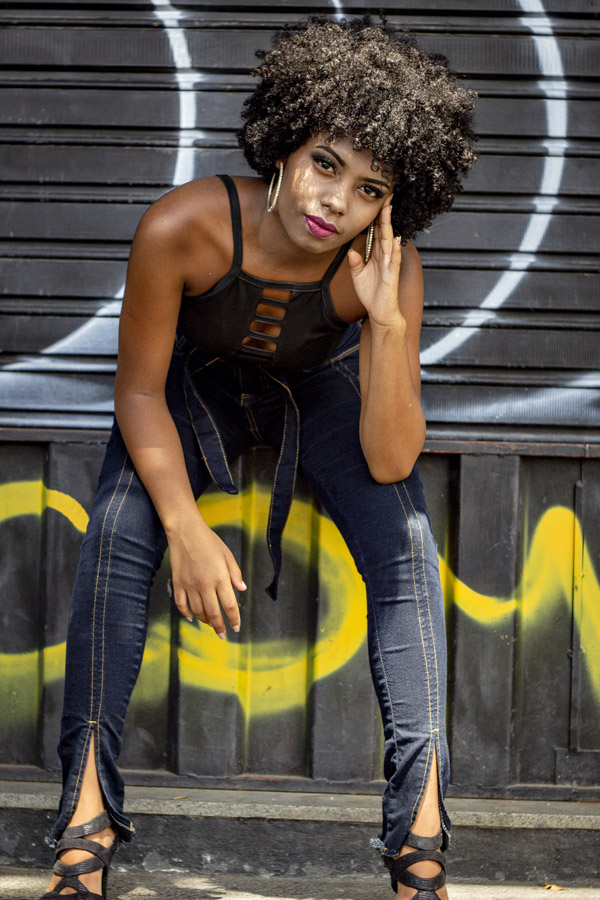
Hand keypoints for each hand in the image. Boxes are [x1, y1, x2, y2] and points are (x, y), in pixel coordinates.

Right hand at [167, 515, 245, 637]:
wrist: (185, 531)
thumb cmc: (209, 541)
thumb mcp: (227, 555)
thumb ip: (235, 573)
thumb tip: (242, 589)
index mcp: (220, 577)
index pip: (229, 605)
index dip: (234, 619)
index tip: (236, 628)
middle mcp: (205, 584)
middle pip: (213, 614)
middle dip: (219, 627)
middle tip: (223, 634)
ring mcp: (190, 585)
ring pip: (197, 611)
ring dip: (205, 621)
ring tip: (211, 623)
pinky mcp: (178, 583)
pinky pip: (181, 604)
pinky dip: (186, 614)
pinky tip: (192, 618)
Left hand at [347, 200, 404, 328]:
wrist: (380, 312)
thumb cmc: (371, 295)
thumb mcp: (358, 276)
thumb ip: (355, 263)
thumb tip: (351, 251)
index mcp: (376, 255)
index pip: (376, 232)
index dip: (375, 218)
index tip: (375, 202)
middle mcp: (384, 256)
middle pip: (384, 231)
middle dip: (384, 214)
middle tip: (385, 196)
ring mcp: (389, 265)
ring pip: (389, 241)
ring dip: (389, 225)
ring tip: (389, 210)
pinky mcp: (391, 275)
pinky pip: (393, 261)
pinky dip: (396, 250)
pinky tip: (397, 240)